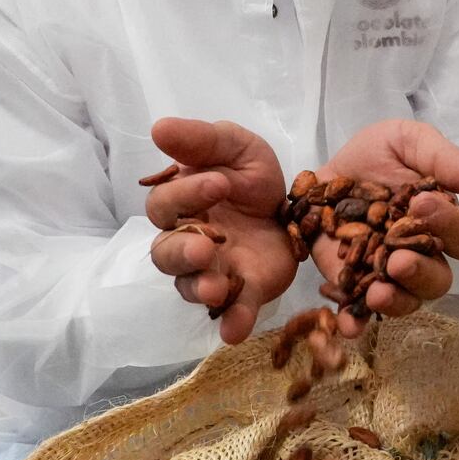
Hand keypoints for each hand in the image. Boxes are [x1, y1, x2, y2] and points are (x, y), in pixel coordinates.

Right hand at [145, 117, 294, 343]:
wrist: (301, 204)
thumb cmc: (253, 175)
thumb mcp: (236, 147)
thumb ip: (200, 141)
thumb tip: (157, 128)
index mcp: (181, 204)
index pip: (165, 205)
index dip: (186, 195)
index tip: (220, 182)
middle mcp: (188, 241)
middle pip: (165, 253)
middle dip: (182, 251)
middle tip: (206, 245)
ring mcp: (215, 271)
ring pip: (189, 286)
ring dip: (199, 287)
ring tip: (215, 288)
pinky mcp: (246, 292)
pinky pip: (232, 313)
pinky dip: (232, 322)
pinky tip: (234, 331)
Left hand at [312, 119, 458, 336]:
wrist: (321, 174)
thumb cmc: (372, 157)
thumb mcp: (405, 141)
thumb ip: (440, 156)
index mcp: (440, 223)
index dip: (449, 226)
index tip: (421, 203)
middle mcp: (421, 254)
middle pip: (439, 279)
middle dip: (422, 271)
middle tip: (398, 259)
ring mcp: (386, 275)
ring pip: (408, 300)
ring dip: (396, 300)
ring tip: (377, 291)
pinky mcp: (351, 286)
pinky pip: (361, 313)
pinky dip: (357, 321)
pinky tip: (349, 322)